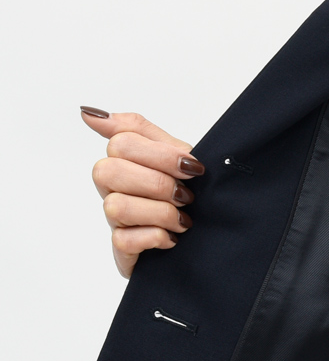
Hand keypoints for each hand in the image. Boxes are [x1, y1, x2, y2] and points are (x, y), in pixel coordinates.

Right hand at [80, 106, 203, 278]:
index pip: (121, 142)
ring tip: (183, 220)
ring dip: (160, 213)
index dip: (161, 155)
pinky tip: (172, 238)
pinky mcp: (122, 248)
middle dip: (157, 183)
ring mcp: (115, 219)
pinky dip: (155, 237)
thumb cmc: (188, 191)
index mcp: (125, 161)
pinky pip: (123, 240)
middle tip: (186, 195)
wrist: (209, 233)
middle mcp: (114, 188)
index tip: (192, 167)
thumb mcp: (174, 153)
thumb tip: (88, 112)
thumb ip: (138, 129)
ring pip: (116, 206)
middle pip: (108, 171)